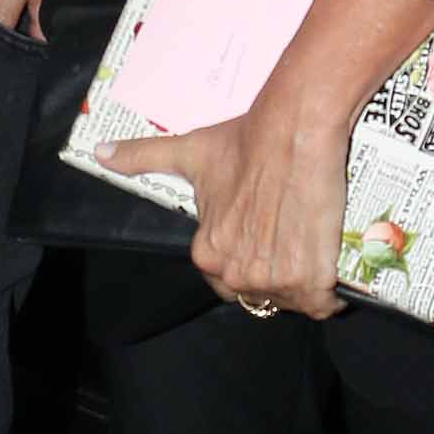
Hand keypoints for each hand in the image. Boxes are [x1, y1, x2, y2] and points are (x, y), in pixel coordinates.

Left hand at [98, 90, 347, 316]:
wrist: (293, 130)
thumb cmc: (245, 141)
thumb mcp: (189, 153)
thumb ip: (143, 158)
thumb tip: (100, 151)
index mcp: (207, 253)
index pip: (230, 281)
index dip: (253, 262)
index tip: (269, 241)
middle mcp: (235, 272)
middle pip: (264, 293)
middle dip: (280, 275)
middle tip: (296, 242)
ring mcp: (273, 278)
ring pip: (295, 299)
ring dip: (307, 284)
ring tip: (315, 250)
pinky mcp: (310, 277)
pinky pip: (324, 303)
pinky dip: (332, 293)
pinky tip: (334, 270)